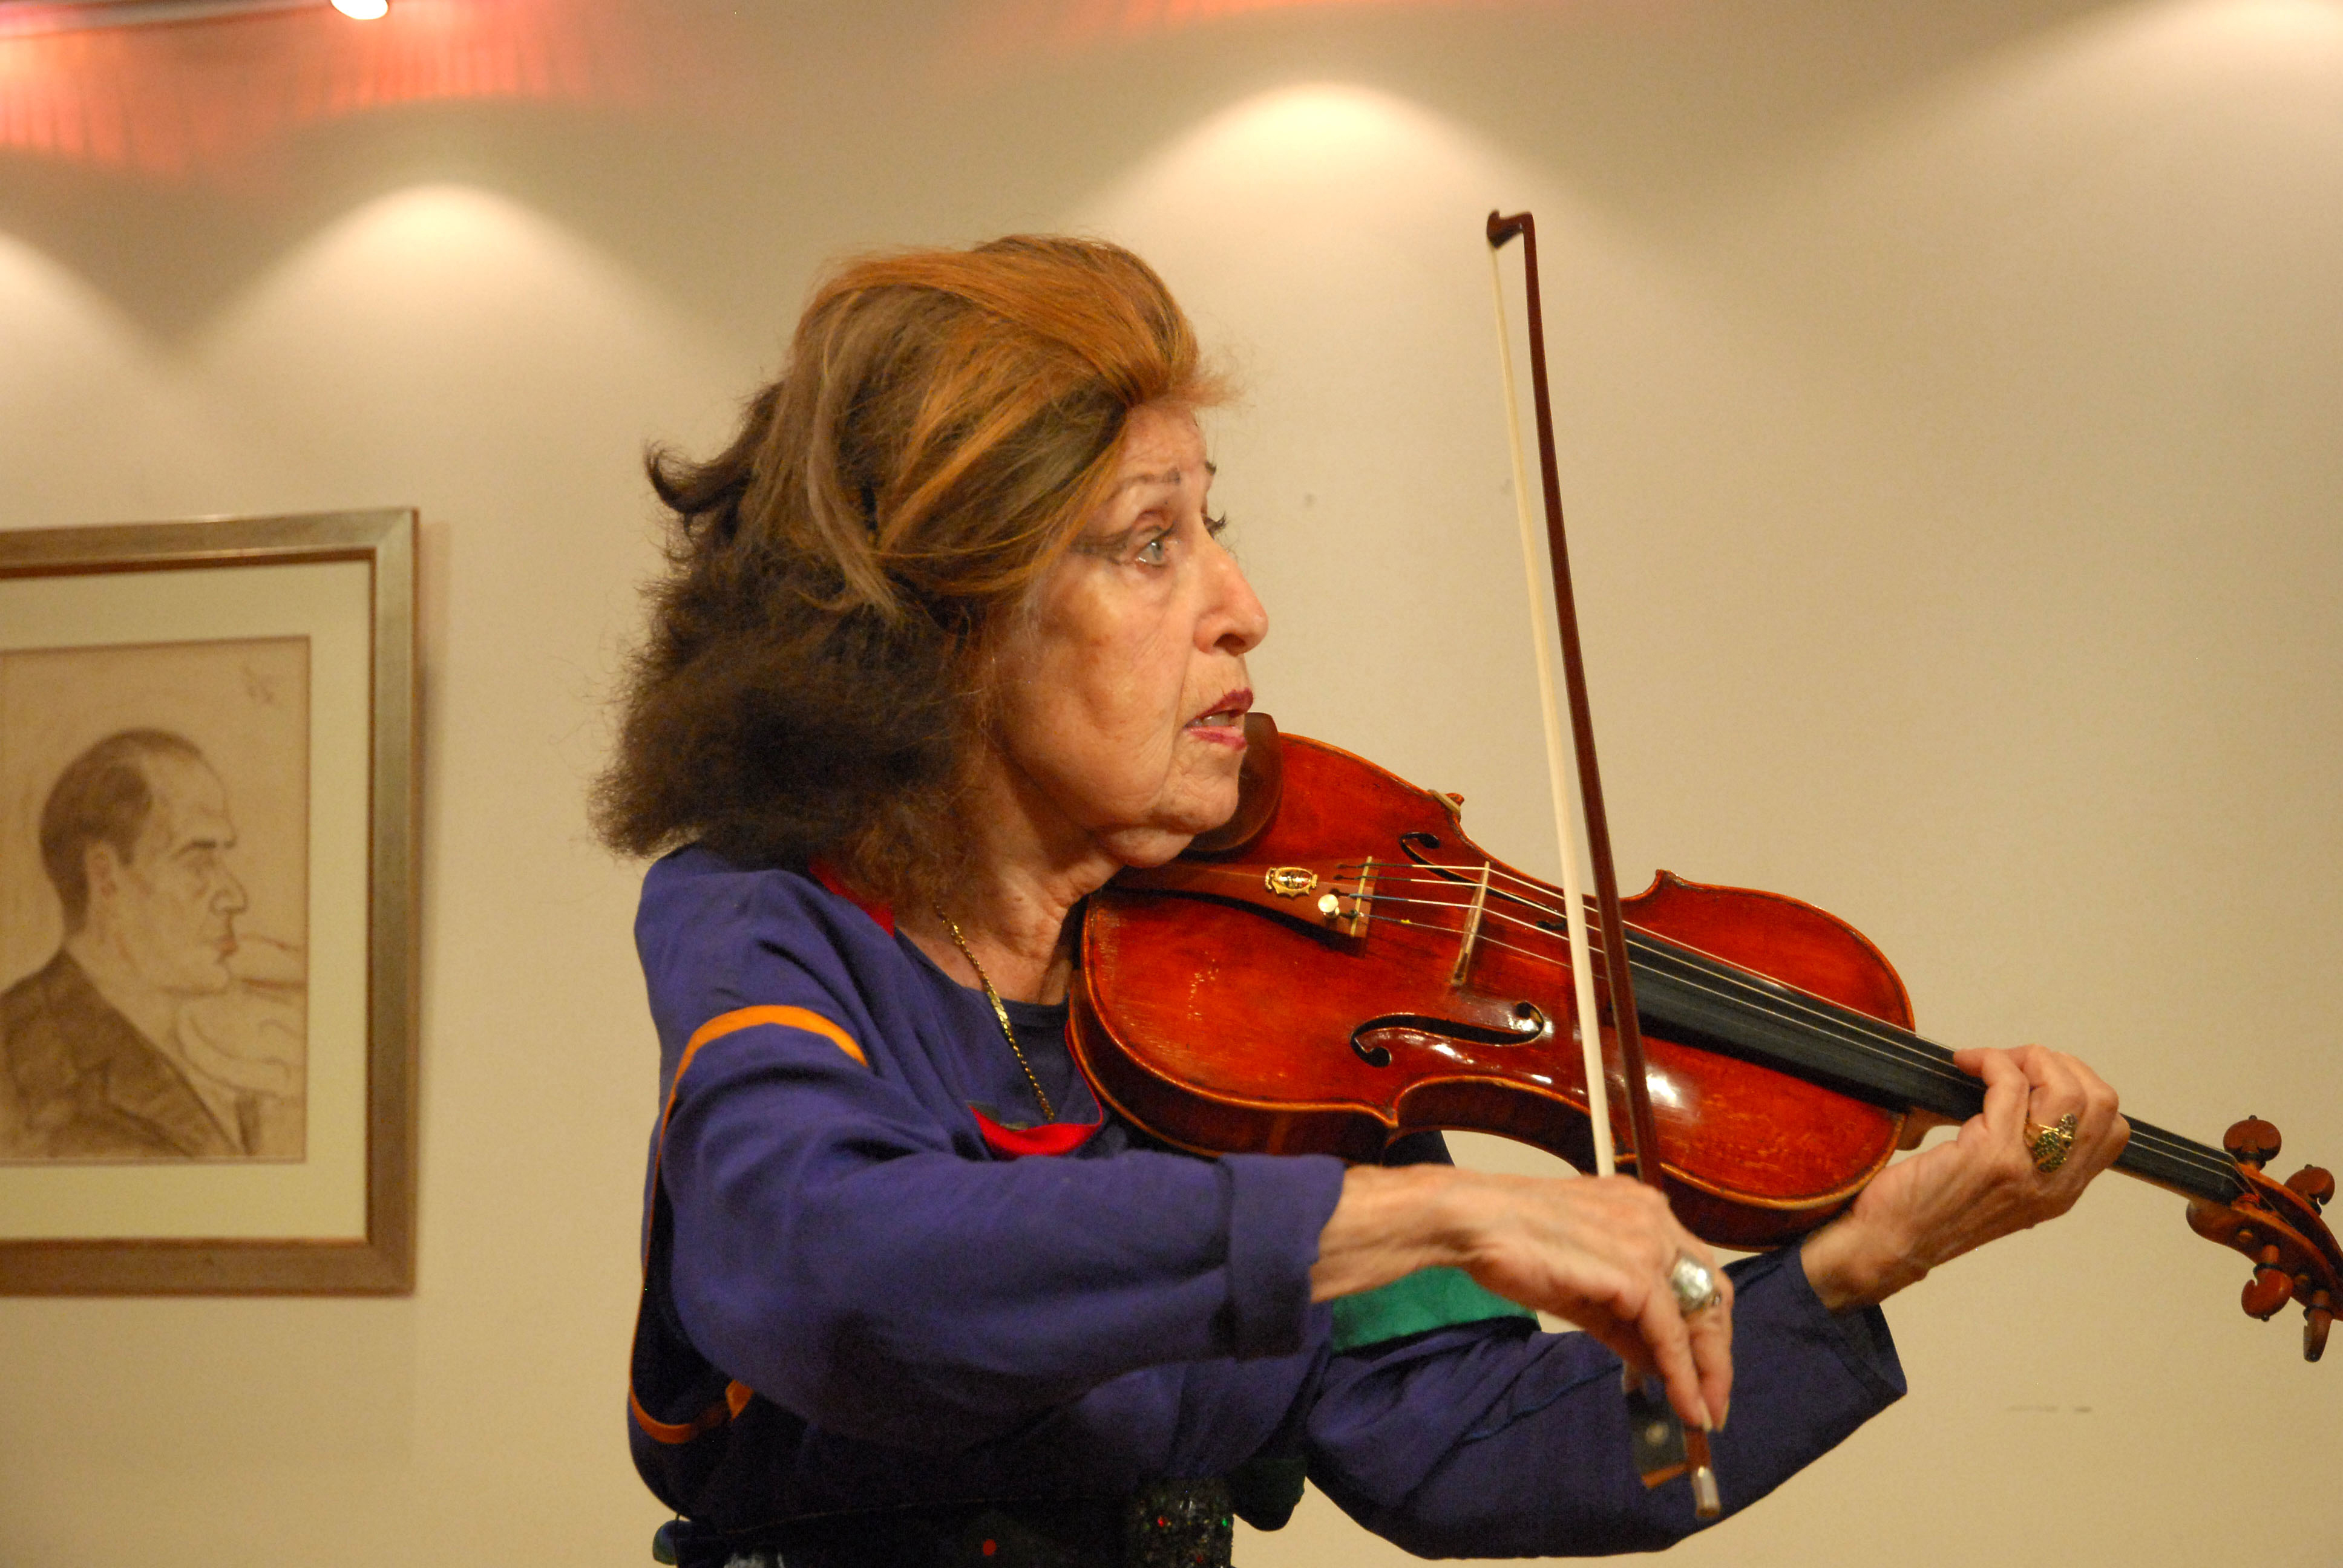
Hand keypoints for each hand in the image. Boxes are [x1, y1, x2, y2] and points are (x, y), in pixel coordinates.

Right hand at [1313, 1164, 1731, 1431]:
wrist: (1473, 1221)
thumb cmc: (1512, 1246)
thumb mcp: (1581, 1290)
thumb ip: (1625, 1322)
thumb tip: (1658, 1366)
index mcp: (1642, 1210)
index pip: (1695, 1273)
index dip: (1705, 1327)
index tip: (1704, 1371)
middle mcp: (1655, 1217)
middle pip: (1712, 1292)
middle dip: (1717, 1353)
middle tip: (1713, 1401)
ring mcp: (1648, 1240)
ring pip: (1699, 1314)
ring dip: (1707, 1371)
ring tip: (1704, 1413)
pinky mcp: (1634, 1269)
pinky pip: (1671, 1333)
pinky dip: (1682, 1374)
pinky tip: (1685, 1404)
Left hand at [1801, 1044, 2127, 1310]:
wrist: (1889, 1243)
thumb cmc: (1929, 1209)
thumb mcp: (1998, 1187)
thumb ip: (2023, 1152)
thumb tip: (2018, 1086)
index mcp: (2060, 1190)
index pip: (2113, 1128)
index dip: (2080, 1087)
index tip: (2036, 1077)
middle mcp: (2055, 1184)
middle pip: (2101, 1102)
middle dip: (2059, 1065)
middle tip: (2011, 1063)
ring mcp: (2027, 1169)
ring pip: (2065, 1089)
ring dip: (2026, 1058)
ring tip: (1987, 1062)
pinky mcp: (1991, 1155)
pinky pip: (2009, 1085)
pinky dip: (1990, 1060)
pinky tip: (1964, 1063)